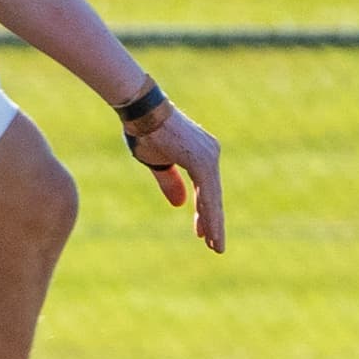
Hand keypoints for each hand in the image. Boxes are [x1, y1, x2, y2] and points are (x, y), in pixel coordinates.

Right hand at [124, 97, 224, 252]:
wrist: (141, 110)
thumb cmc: (145, 131)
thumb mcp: (157, 163)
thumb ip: (170, 182)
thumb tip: (180, 204)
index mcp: (202, 154)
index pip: (207, 190)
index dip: (205, 212)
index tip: (203, 233)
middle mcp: (211, 154)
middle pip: (213, 196)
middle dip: (213, 222)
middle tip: (216, 247)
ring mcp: (209, 157)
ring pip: (213, 198)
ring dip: (214, 224)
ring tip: (216, 247)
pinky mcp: (202, 161)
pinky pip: (207, 194)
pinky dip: (208, 214)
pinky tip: (210, 232)